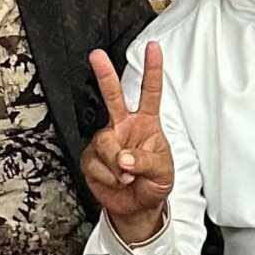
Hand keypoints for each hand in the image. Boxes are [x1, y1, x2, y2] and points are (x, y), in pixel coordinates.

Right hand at [81, 44, 173, 242]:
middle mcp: (124, 125)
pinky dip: (108, 177)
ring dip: (117, 164)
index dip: (153, 69)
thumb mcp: (163, 171)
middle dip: (104, 74)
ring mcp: (106, 140)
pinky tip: (116, 181)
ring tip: (128, 176)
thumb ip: (146, 161)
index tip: (153, 47)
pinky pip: (96, 163)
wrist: (139, 207)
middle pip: (113, 96)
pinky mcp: (92, 158)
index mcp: (147, 122)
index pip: (151, 92)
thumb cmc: (155, 182)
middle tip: (96, 55)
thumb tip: (123, 158)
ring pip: (105, 141)